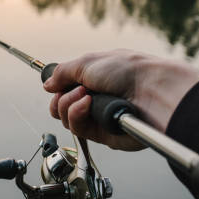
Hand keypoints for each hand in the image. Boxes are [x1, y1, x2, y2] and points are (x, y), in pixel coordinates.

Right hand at [43, 50, 198, 150]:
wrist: (152, 91)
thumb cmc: (128, 71)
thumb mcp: (87, 62)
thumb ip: (62, 73)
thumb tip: (46, 84)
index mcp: (94, 80)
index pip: (65, 90)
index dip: (58, 89)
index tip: (56, 84)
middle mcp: (95, 100)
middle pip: (61, 107)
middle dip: (61, 98)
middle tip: (75, 90)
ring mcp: (98, 118)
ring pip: (66, 119)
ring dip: (69, 105)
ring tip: (86, 96)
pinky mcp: (103, 135)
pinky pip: (78, 130)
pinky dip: (77, 115)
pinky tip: (87, 105)